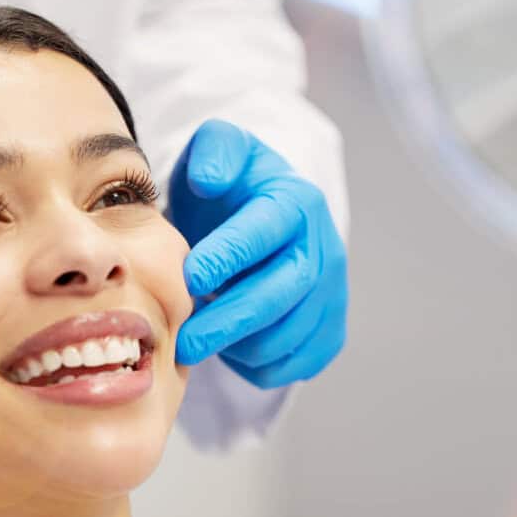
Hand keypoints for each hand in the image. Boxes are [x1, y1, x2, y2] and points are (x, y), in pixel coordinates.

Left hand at [168, 119, 346, 388]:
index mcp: (296, 202)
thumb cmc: (231, 186)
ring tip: (199, 337)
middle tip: (184, 342)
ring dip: (238, 346)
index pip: (263, 234)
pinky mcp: (329, 331)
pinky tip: (229, 346)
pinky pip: (294, 364)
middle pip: (281, 295)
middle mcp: (324, 249)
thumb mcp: (219, 150)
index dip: (228, 258)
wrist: (262, 216)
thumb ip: (214, 151)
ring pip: (287, 336)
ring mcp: (331, 294)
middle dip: (229, 322)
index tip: (190, 278)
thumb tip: (210, 178)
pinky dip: (256, 366)